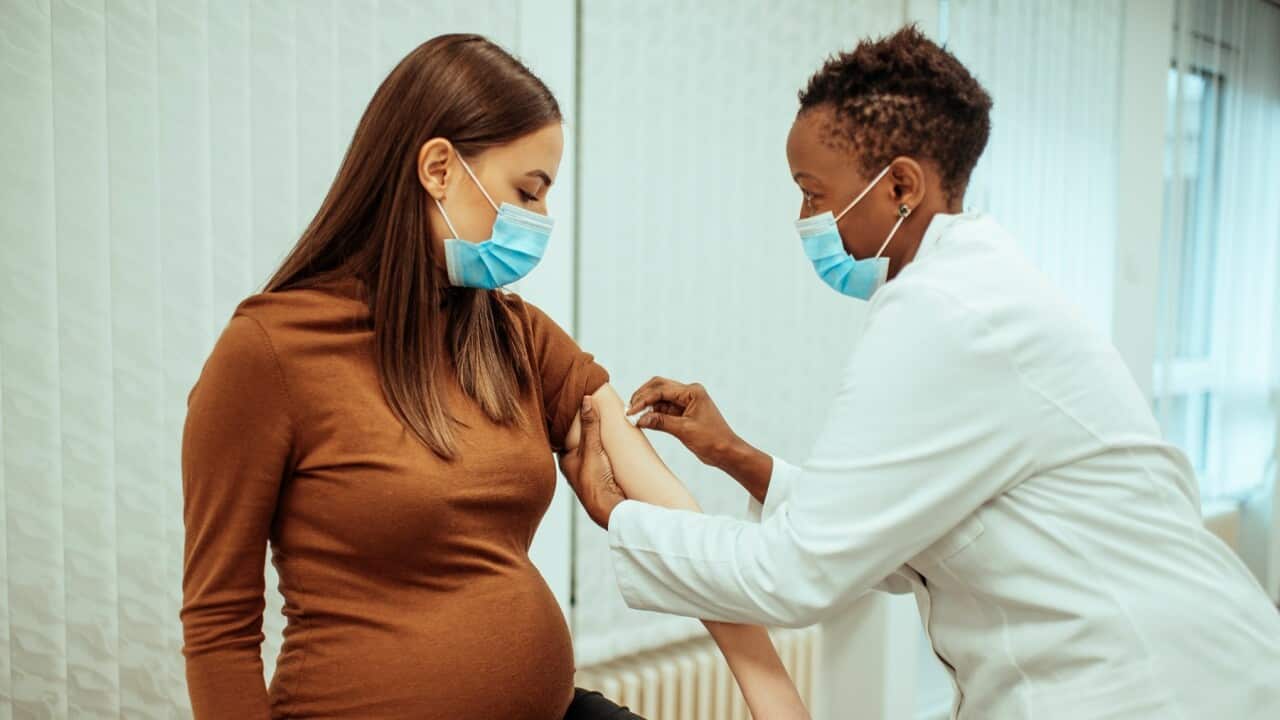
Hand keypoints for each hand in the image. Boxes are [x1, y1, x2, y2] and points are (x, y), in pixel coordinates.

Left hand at [558, 396, 626, 528]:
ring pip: (588, 449)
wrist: (608, 508)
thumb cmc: (593, 482)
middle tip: (592, 410)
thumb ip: (590, 425)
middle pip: (577, 441)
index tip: (576, 405)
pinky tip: (612, 442)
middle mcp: (573, 465)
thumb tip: (586, 400)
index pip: (564, 434)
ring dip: (595, 439)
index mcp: (565, 458)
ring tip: (604, 422)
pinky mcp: (599, 476)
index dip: (569, 421)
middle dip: (584, 428)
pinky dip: (603, 449)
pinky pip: (600, 457)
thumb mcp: (592, 448)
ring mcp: (586, 471)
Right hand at [627, 377, 745, 467]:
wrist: (726, 452)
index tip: (631, 411)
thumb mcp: (684, 430)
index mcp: (692, 392)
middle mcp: (689, 393)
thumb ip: (661, 422)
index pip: (661, 389)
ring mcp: (686, 402)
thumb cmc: (712, 440)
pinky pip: (664, 408)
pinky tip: (644, 420)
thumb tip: (639, 419)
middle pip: (658, 387)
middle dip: (642, 396)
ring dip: (647, 405)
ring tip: (634, 416)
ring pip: (660, 397)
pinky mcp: (683, 412)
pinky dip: (653, 413)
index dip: (643, 399)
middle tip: (629, 409)